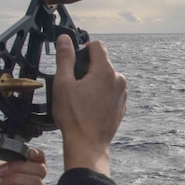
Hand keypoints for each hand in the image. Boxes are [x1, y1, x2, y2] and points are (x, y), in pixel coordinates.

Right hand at [53, 36, 126, 175]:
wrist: (87, 144)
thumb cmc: (74, 116)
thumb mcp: (63, 83)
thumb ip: (65, 57)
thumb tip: (65, 39)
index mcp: (106, 71)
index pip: (97, 45)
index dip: (83, 48)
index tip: (73, 60)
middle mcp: (118, 80)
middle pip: (102, 63)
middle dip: (87, 68)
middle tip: (72, 84)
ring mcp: (122, 94)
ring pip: (106, 78)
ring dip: (94, 82)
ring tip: (80, 99)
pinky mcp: (121, 106)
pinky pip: (110, 93)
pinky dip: (100, 95)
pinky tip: (88, 108)